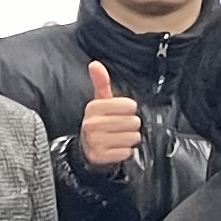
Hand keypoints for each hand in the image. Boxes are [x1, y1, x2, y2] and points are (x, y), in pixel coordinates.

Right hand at [74, 60, 140, 174]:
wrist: (87, 148)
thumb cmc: (99, 121)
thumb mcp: (100, 101)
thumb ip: (101, 82)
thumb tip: (95, 64)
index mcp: (93, 107)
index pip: (129, 106)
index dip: (129, 110)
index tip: (121, 112)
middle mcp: (92, 124)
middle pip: (133, 122)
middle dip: (131, 125)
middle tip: (120, 127)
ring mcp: (95, 141)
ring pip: (132, 137)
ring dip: (129, 138)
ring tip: (118, 137)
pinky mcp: (101, 156)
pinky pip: (127, 152)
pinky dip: (125, 151)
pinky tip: (115, 148)